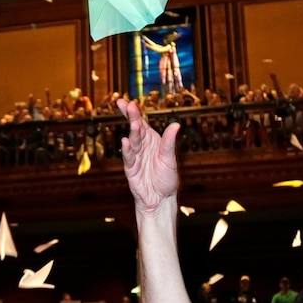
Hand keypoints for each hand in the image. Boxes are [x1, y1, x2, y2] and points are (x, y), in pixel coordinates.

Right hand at [117, 99, 180, 213]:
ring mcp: (135, 157)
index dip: (134, 113)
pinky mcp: (131, 169)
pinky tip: (125, 141)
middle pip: (136, 129)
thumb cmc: (167, 178)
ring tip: (134, 123)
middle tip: (127, 105)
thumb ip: (169, 142)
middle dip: (132, 117)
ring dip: (133, 133)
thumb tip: (176, 125)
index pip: (142, 123)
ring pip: (133, 141)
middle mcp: (142, 146)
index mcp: (152, 140)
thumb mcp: (170, 158)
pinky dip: (127, 150)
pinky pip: (128, 158)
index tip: (128, 102)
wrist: (160, 199)